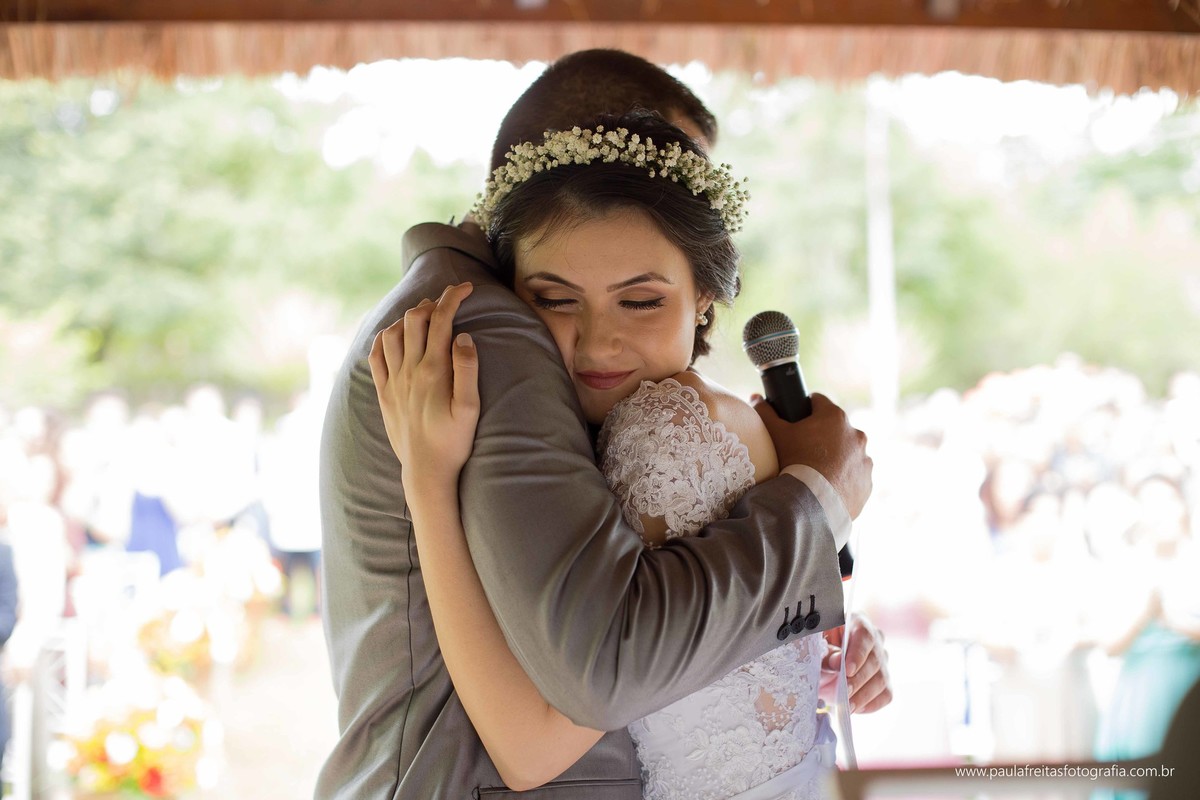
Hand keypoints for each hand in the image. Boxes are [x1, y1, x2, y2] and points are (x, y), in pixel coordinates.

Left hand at [369, 282, 478, 488]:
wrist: (426, 471)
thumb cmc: (453, 442)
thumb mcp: (470, 408)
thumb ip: (467, 369)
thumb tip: (463, 336)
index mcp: (433, 371)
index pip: (441, 320)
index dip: (453, 298)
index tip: (466, 288)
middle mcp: (409, 371)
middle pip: (415, 320)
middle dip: (433, 302)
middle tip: (449, 299)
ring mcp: (393, 381)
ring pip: (393, 333)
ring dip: (409, 317)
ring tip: (425, 314)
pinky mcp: (384, 393)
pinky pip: (376, 356)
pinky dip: (384, 337)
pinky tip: (393, 335)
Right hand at [752, 393, 872, 518]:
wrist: (811, 504)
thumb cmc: (793, 463)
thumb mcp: (776, 435)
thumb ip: (765, 413)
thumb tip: (756, 398)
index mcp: (835, 417)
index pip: (818, 401)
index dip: (804, 409)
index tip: (795, 421)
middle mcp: (856, 435)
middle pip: (835, 428)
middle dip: (822, 436)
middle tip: (802, 451)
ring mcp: (864, 460)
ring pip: (848, 453)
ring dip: (837, 458)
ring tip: (816, 472)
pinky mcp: (867, 483)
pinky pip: (855, 476)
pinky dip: (844, 479)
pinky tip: (828, 487)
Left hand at [820, 614, 891, 713]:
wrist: (818, 663)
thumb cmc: (815, 649)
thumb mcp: (815, 646)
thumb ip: (825, 653)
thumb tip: (838, 662)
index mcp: (857, 622)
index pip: (865, 635)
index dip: (858, 653)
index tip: (847, 670)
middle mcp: (875, 639)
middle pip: (875, 660)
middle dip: (858, 679)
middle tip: (844, 693)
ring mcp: (882, 660)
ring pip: (881, 679)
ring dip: (864, 696)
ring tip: (847, 706)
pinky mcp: (884, 680)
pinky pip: (885, 694)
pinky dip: (871, 704)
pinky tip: (856, 708)